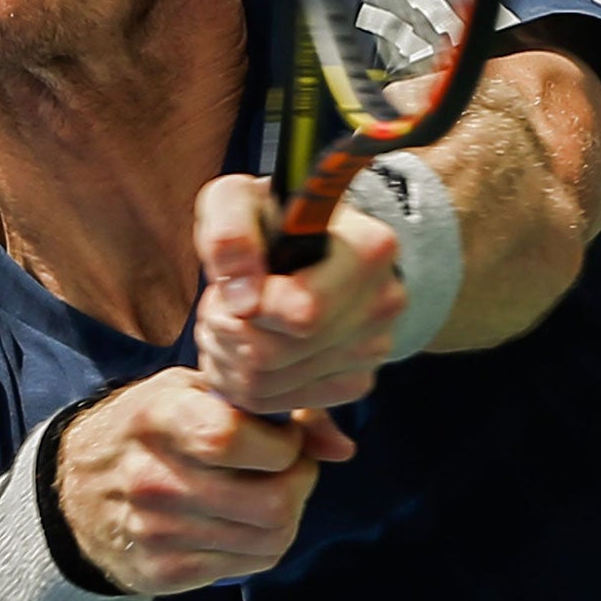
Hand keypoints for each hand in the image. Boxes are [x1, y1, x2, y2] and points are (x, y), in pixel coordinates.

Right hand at [55, 367, 351, 593]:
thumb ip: (270, 408)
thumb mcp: (192, 392)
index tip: (281, 436)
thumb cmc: (151, 429)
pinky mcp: (165, 571)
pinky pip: (250, 564)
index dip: (280, 442)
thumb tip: (342, 448)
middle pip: (269, 501)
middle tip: (290, 468)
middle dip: (300, 482)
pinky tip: (245, 518)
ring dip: (289, 513)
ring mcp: (157, 531)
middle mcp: (153, 478)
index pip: (232, 437)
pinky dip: (265, 541)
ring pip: (270, 538)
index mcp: (156, 418)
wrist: (73, 494)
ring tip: (271, 490)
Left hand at [193, 174, 405, 413]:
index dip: (244, 306)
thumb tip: (242, 298)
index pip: (300, 313)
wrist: (314, 242)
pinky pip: (281, 402)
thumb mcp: (237, 198)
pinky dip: (246, 382)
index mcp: (370, 249)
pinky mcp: (356, 381)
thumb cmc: (271, 218)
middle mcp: (384, 302)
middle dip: (225, 333)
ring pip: (270, 385)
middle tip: (216, 307)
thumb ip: (229, 231)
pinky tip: (244, 347)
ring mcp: (374, 348)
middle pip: (275, 354)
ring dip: (228, 358)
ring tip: (225, 324)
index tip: (232, 284)